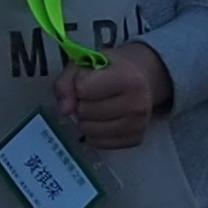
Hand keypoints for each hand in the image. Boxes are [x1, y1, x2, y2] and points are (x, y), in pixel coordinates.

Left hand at [53, 42, 172, 150]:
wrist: (143, 79)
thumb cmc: (111, 69)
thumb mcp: (84, 64)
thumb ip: (66, 82)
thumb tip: (64, 110)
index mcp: (128, 78)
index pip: (83, 89)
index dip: (78, 84)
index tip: (88, 79)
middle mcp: (137, 104)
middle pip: (85, 111)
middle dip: (81, 103)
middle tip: (92, 95)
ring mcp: (138, 125)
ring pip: (89, 131)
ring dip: (86, 120)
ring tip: (97, 107)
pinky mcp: (136, 140)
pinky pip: (99, 143)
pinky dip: (94, 133)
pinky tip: (103, 120)